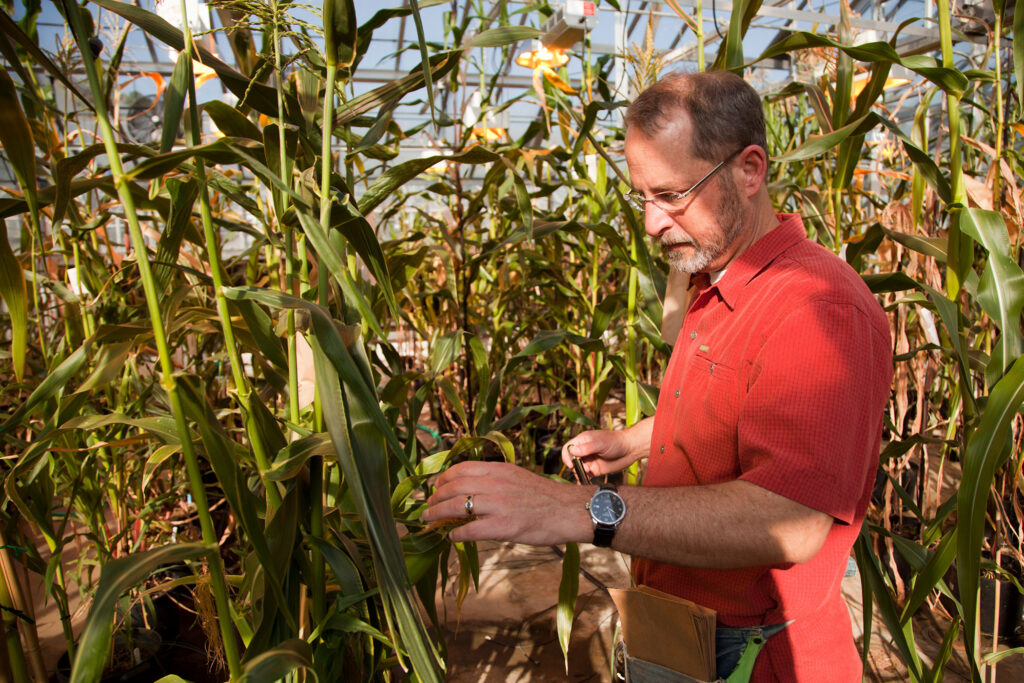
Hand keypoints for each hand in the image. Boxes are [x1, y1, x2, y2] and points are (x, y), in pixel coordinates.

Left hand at [423, 461, 591, 544]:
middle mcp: (495, 484)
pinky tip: (451, 537)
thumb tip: (472, 487)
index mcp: (499, 470)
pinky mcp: (504, 526)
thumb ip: (495, 479)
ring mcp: (499, 505)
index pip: (461, 469)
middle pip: (453, 487)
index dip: (443, 478)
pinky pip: (471, 531)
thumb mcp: (517, 477)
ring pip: (456, 507)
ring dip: (437, 515)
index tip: (435, 487)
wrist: (570, 510)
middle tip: (427, 507)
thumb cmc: (545, 496)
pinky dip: (456, 535)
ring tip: (429, 521)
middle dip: (435, 498)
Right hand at [562, 418, 653, 478]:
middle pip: (572, 460)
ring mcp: (590, 460)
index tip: (571, 463)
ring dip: (580, 473)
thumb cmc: (616, 441)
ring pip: (578, 469)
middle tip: (584, 469)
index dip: (567, 456)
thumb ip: (587, 447)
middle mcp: (584, 451)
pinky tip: (584, 482)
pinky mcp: (595, 469)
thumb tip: (573, 451)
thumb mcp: (600, 443)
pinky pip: (586, 475)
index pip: (568, 448)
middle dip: (575, 466)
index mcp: (583, 441)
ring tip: (588, 473)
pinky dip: (583, 479)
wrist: (630, 449)